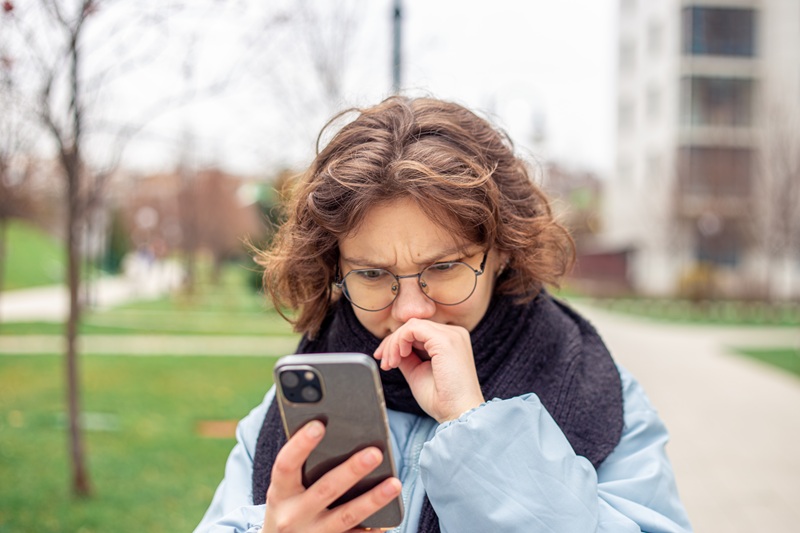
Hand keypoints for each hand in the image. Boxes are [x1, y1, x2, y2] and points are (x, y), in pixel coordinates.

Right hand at [263, 420, 401, 532]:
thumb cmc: (288, 508)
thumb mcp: (285, 490)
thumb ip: (302, 468)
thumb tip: (340, 437)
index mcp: (280, 492)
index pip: (286, 464)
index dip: (301, 444)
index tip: (319, 425)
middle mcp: (293, 515)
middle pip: (325, 489)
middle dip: (352, 471)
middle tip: (375, 453)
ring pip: (346, 516)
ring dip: (372, 500)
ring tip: (394, 484)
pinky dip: (370, 530)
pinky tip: (387, 522)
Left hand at [374, 318, 484, 422]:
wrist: (458, 414)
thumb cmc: (441, 399)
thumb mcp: (418, 371)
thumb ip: (407, 356)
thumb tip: (391, 347)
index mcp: (450, 341)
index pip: (418, 332)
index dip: (397, 343)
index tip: (385, 360)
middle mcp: (454, 333)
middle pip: (413, 327)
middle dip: (392, 343)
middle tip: (384, 363)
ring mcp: (451, 334)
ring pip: (411, 325)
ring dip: (394, 344)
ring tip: (391, 364)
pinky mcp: (444, 339)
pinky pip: (412, 328)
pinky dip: (400, 341)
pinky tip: (399, 357)